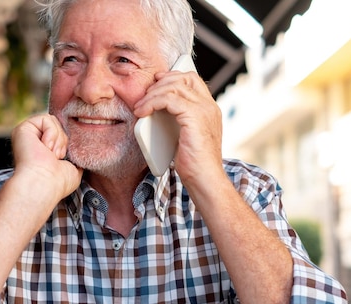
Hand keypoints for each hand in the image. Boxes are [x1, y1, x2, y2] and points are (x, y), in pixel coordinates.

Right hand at [11, 114, 82, 202]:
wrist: (44, 184)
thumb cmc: (58, 182)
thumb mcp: (72, 168)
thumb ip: (73, 157)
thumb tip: (80, 150)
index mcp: (41, 150)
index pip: (59, 133)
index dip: (65, 143)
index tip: (62, 158)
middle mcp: (32, 141)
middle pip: (57, 124)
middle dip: (62, 140)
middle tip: (56, 156)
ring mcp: (27, 135)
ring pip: (52, 120)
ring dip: (58, 139)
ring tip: (51, 154)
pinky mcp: (23, 128)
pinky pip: (46, 119)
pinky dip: (51, 133)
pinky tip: (45, 148)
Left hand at [133, 69, 223, 183]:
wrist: (205, 179)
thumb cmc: (194, 165)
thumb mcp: (186, 137)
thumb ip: (179, 121)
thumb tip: (159, 111)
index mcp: (210, 109)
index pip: (193, 80)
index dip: (172, 77)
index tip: (155, 83)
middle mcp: (209, 106)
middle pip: (183, 78)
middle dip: (160, 84)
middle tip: (144, 97)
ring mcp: (204, 110)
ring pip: (174, 86)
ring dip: (152, 94)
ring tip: (140, 107)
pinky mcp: (194, 117)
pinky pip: (169, 99)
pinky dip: (152, 103)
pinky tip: (143, 113)